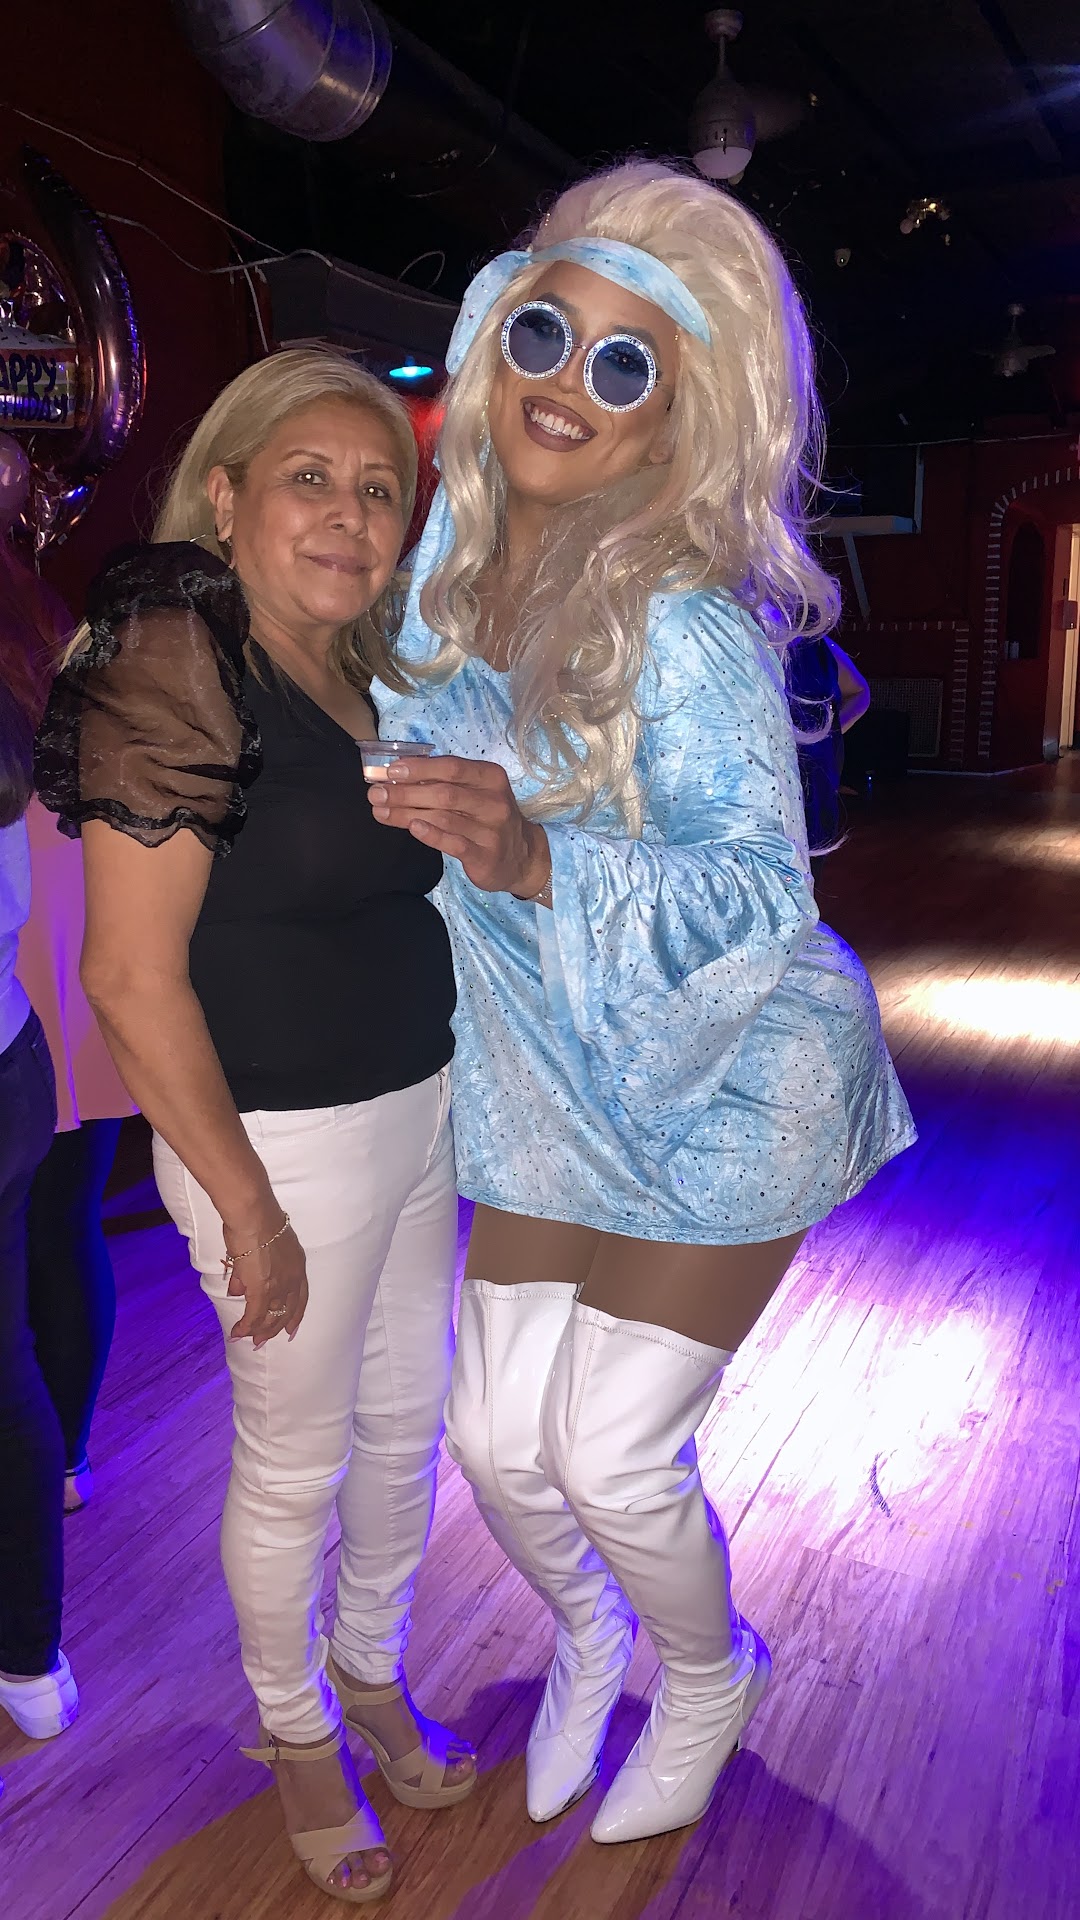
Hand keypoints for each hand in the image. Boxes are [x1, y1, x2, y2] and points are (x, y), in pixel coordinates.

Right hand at [224, 1213, 307, 1345]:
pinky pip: (253, 1316)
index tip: (291, 1329)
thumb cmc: (255, 1221)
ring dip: (258, 1331)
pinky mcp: (262, 1290)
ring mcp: (279, 1286)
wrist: (253, 1215)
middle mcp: (293, 1278)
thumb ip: (252, 1270)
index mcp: (297, 1265)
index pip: (300, 1297)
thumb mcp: (263, 1246)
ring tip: (249, 1340)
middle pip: (286, 1311)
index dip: (295, 1315)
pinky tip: (236, 1333)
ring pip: (270, 1317)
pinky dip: (245, 1327)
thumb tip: (238, 1290)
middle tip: (262, 1341)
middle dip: (274, 1328)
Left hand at [368, 755, 550, 898]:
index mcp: (490, 778)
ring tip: (381, 811)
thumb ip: (444, 782)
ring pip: (444, 817)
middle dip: (405, 792)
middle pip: (444, 792)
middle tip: (376, 793)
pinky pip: (453, 843)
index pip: (451, 767)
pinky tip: (412, 828)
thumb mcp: (475, 792)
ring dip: (407, 813)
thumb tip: (396, 775)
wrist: (521, 857)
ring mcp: (491, 829)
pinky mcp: (485, 855)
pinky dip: (431, 834)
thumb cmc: (488, 818)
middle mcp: (494, 801)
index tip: (390, 771)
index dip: (419, 768)